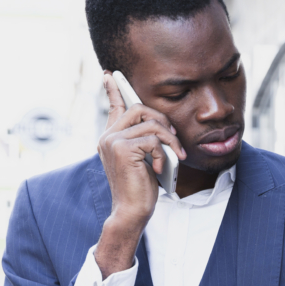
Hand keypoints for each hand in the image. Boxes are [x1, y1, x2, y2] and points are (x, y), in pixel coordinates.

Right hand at [94, 72, 186, 276]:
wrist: (132, 211)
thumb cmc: (142, 188)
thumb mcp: (146, 159)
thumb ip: (146, 141)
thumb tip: (160, 126)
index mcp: (111, 138)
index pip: (113, 107)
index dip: (113, 90)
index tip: (110, 74)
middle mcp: (107, 137)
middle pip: (139, 108)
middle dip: (162, 120)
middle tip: (174, 138)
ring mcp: (112, 141)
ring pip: (150, 123)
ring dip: (170, 139)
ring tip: (176, 157)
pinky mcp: (122, 149)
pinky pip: (153, 140)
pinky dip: (164, 153)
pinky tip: (161, 168)